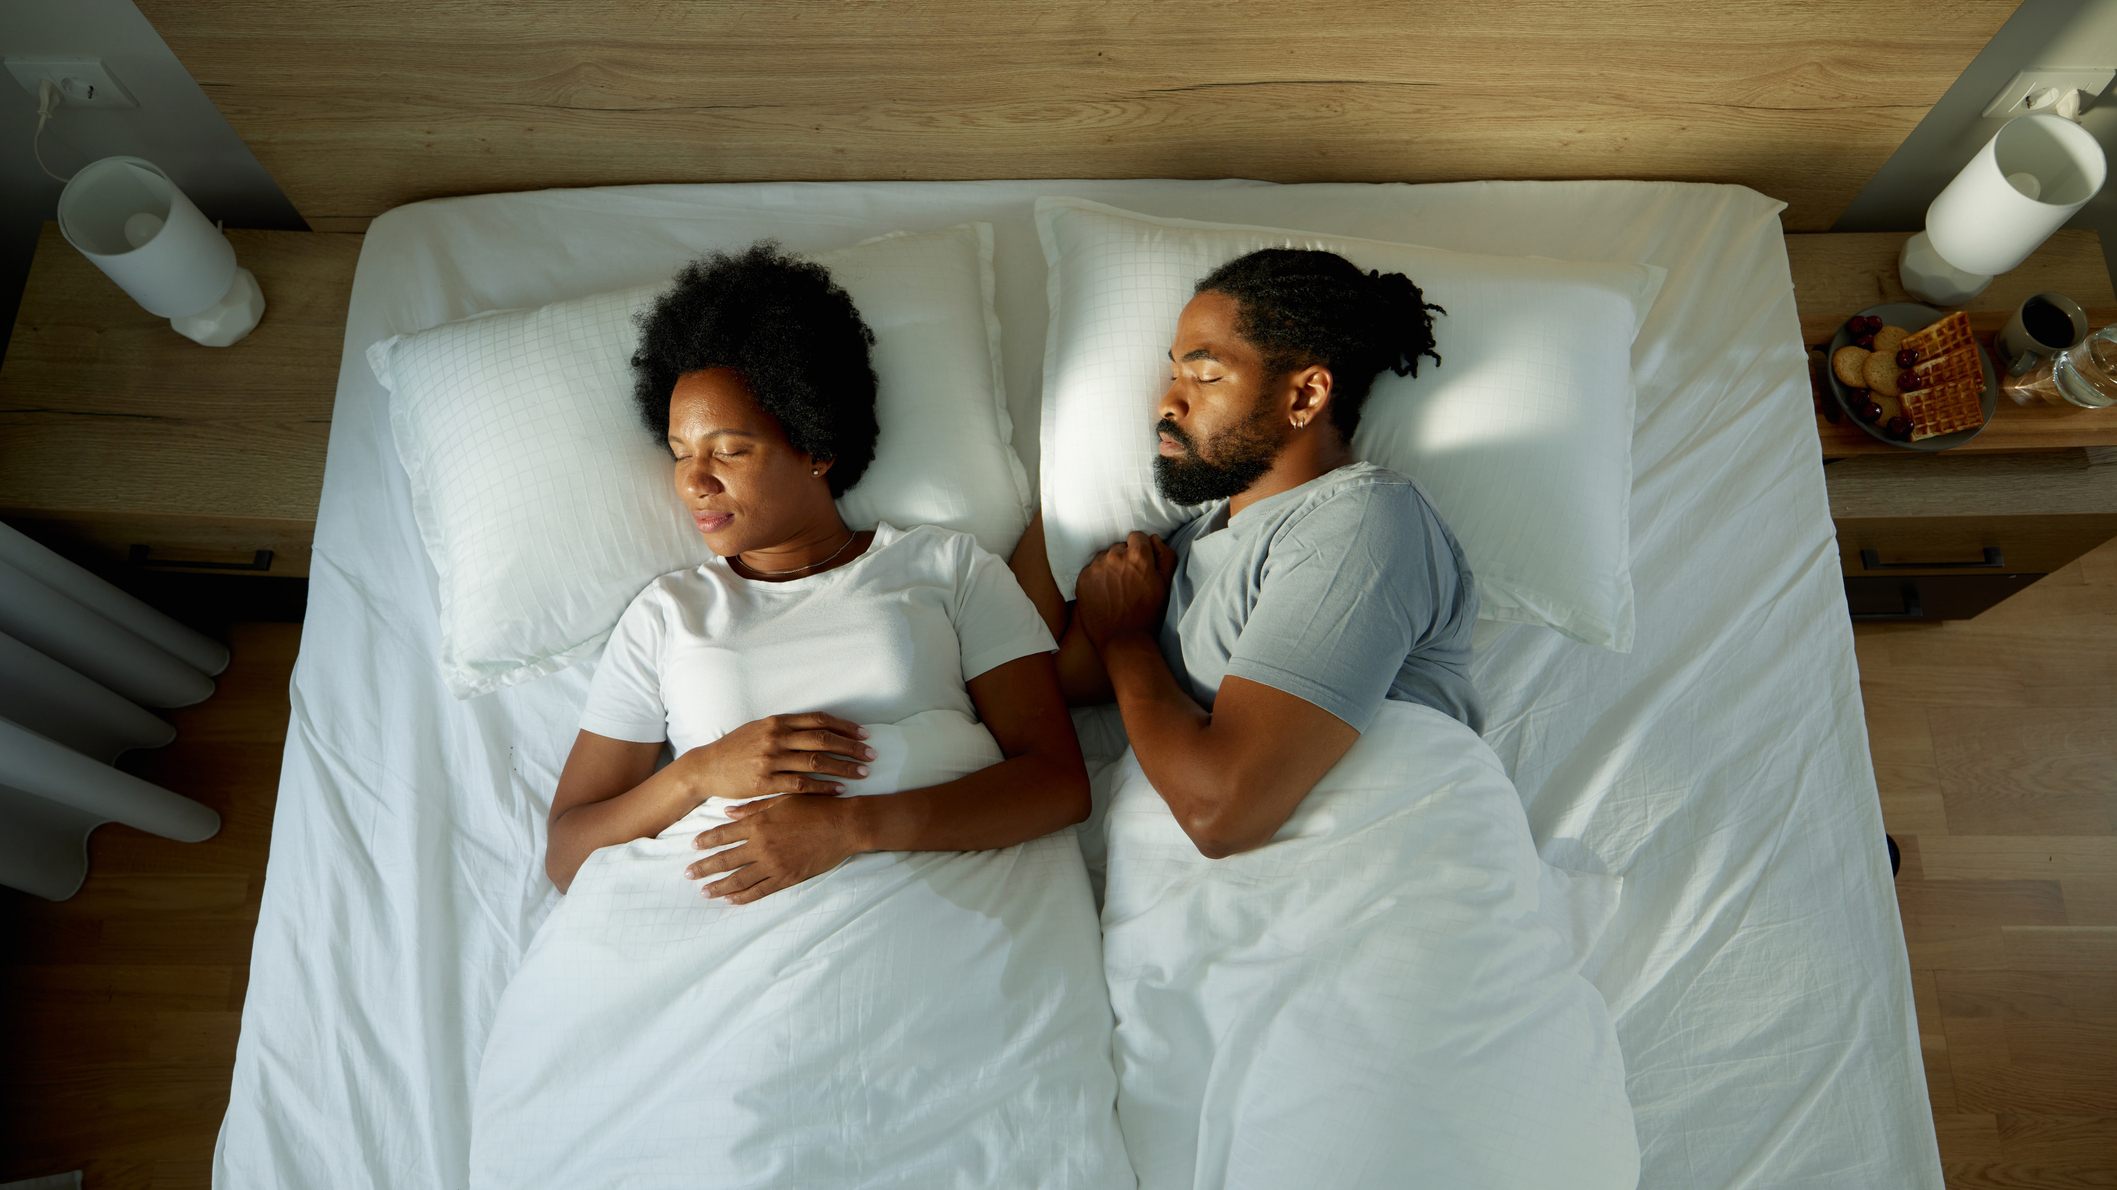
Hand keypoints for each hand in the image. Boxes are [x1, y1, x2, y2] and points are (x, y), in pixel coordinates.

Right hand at [678, 712, 874, 802]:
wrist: (707, 767)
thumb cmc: (736, 748)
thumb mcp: (759, 729)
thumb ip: (786, 727)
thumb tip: (817, 727)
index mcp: (777, 722)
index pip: (819, 720)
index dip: (845, 726)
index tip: (864, 734)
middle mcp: (776, 737)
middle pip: (823, 740)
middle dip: (851, 747)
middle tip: (872, 754)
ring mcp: (771, 760)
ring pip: (816, 762)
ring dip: (843, 767)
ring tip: (863, 773)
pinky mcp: (765, 782)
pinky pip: (801, 785)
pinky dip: (823, 787)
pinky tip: (839, 790)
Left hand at [685, 794, 863, 903]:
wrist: (844, 826)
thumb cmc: (816, 808)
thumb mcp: (783, 800)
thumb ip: (753, 808)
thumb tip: (727, 813)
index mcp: (759, 823)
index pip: (723, 834)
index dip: (706, 841)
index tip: (692, 847)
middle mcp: (762, 845)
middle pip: (725, 859)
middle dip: (704, 868)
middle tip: (688, 874)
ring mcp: (773, 864)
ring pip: (738, 879)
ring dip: (718, 886)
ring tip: (704, 891)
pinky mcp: (787, 878)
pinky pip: (759, 891)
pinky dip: (743, 897)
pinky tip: (730, 900)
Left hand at [1074, 531, 1175, 648]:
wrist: (1123, 639)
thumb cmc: (1147, 613)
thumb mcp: (1165, 584)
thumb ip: (1165, 556)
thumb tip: (1155, 539)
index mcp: (1138, 556)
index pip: (1137, 536)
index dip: (1140, 549)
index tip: (1139, 564)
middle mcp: (1115, 557)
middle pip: (1119, 547)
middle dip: (1124, 559)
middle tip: (1128, 580)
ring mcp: (1096, 567)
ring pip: (1104, 558)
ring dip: (1109, 567)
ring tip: (1116, 588)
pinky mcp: (1083, 578)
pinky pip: (1091, 570)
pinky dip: (1097, 578)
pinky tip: (1104, 593)